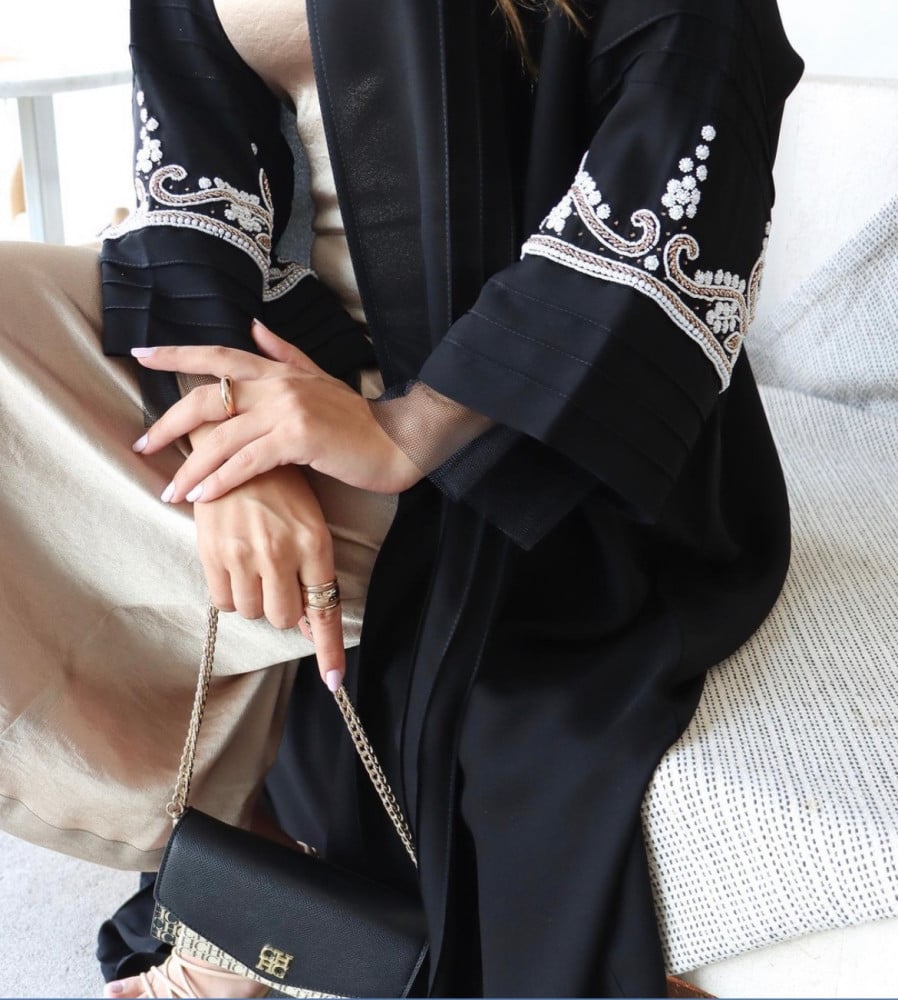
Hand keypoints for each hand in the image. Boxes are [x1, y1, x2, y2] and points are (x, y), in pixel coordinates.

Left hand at [131, 320, 422, 504]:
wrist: (396, 440)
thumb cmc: (357, 418)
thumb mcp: (319, 378)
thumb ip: (284, 352)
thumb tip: (253, 326)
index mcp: (278, 370)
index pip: (219, 355)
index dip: (178, 354)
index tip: (142, 355)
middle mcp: (278, 384)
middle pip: (208, 397)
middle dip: (169, 424)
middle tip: (144, 446)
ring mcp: (288, 409)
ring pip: (222, 437)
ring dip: (191, 467)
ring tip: (171, 491)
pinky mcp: (299, 437)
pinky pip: (247, 461)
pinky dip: (222, 480)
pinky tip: (203, 497)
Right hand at [193, 462, 345, 688]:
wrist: (234, 445)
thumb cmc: (280, 486)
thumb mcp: (309, 521)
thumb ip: (312, 570)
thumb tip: (309, 621)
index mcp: (315, 543)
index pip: (324, 610)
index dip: (329, 650)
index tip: (334, 682)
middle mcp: (281, 552)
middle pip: (284, 617)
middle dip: (283, 608)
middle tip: (277, 580)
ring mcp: (244, 554)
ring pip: (251, 611)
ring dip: (255, 599)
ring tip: (254, 565)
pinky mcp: (212, 553)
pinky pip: (222, 602)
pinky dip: (230, 594)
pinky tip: (233, 565)